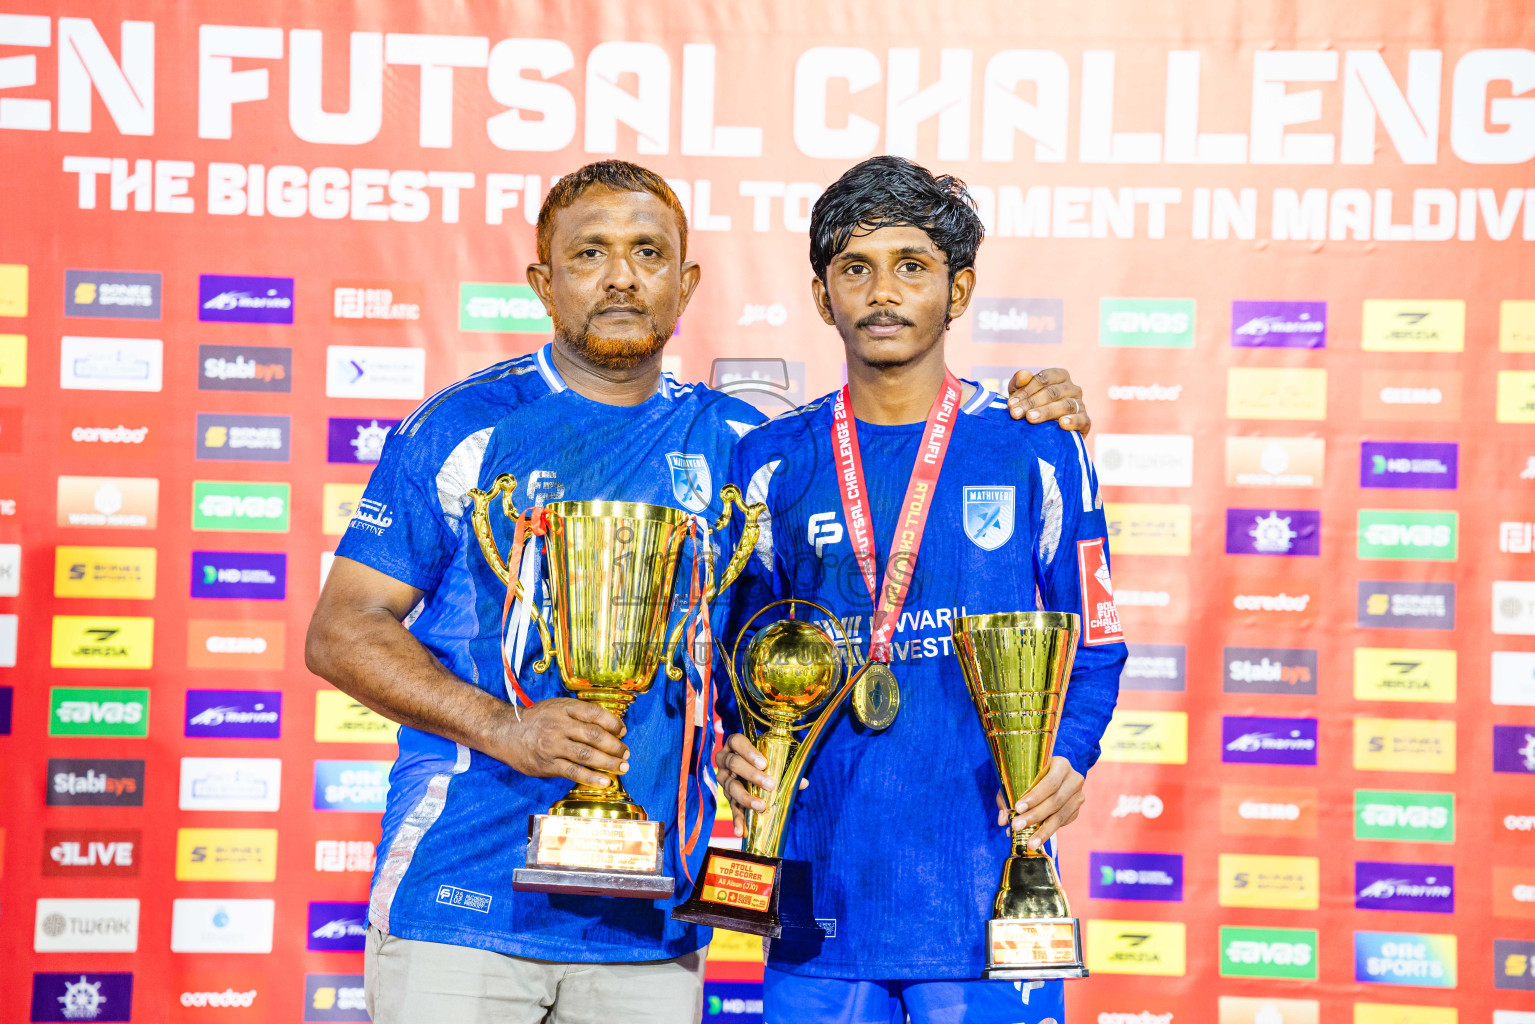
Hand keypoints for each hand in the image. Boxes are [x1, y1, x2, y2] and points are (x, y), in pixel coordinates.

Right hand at [494, 697, 628, 788]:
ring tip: (623, 767)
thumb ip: (579, 714)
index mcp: (565, 708)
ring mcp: (553, 745)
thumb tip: (610, 726)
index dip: (613, 723)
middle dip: (615, 745)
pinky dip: (592, 777)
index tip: (623, 731)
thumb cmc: (536, 720)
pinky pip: (574, 772)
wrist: (504, 732)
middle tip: (626, 753)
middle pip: (595, 735)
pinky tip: (605, 781)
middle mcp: (560, 725)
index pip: (595, 713)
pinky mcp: (548, 764)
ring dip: (609, 762)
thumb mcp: (557, 707)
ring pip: (587, 754)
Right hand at [715, 732, 806, 837]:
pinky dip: (736, 820)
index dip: (748, 752)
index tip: (763, 763)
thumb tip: (803, 782)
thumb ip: (786, 766)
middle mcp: (725, 760)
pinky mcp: (726, 796)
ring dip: (746, 797)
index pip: (737, 742)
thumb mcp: (772, 757)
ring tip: (761, 806)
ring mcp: (724, 778)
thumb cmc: (763, 759)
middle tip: (770, 784)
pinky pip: (731, 807)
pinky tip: (741, 831)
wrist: (749, 768)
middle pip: (734, 764)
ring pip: (731, 786)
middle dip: (752, 775)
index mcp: (734, 745)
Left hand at [994, 756, 1084, 850]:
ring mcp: (1078, 796)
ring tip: (1029, 843)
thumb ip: (1008, 796)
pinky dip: (1049, 831)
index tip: (1018, 808)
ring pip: (1060, 816)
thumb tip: (1003, 820)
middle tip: (1016, 826)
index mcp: (1061, 765)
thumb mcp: (1018, 779)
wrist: (1051, 776)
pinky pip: (1063, 822)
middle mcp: (1074, 779)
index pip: (1050, 782)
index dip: (1035, 797)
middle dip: (1034, 816)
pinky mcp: (1077, 810)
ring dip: (1043, 831)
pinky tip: (1037, 838)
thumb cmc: (1031, 775)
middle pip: (1055, 801)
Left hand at [1006, 368, 1090, 434]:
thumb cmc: (1031, 409)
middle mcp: (1072, 388)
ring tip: (1031, 418)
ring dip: (1046, 412)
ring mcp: (1080, 404)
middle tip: (1015, 414)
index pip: (1044, 378)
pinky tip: (1061, 424)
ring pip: (1065, 405)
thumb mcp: (1021, 396)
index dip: (1026, 389)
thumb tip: (1024, 374)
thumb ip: (1019, 384)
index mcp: (1059, 376)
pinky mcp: (1085, 422)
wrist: (1046, 435)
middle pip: (1052, 392)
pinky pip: (1082, 419)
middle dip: (1031, 402)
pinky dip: (1072, 421)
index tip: (1011, 403)